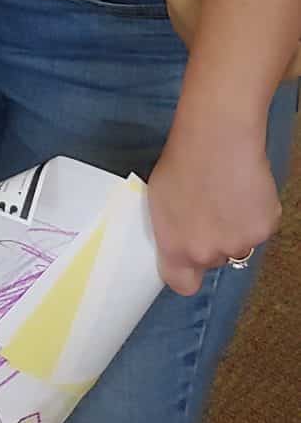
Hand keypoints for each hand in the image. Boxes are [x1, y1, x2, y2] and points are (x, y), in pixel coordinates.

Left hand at [148, 118, 280, 294]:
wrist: (216, 137)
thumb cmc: (181, 160)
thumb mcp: (158, 199)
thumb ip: (170, 228)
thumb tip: (179, 237)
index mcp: (177, 249)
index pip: (182, 285)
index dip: (187, 271)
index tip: (189, 255)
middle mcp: (209, 254)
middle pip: (214, 258)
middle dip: (214, 239)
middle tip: (211, 206)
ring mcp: (239, 244)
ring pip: (239, 243)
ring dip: (236, 226)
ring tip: (229, 191)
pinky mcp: (265, 228)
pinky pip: (260, 227)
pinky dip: (256, 212)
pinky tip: (247, 186)